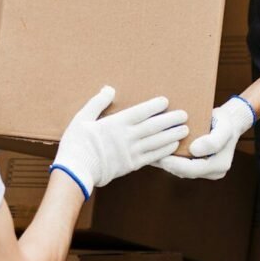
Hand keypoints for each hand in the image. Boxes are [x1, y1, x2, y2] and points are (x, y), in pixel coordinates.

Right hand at [51, 86, 188, 197]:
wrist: (75, 171)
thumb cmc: (76, 144)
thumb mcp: (81, 118)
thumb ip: (97, 103)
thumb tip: (109, 89)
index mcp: (115, 123)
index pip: (140, 112)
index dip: (154, 106)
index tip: (166, 101)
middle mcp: (126, 137)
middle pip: (153, 126)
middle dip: (170, 120)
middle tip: (184, 115)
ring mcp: (130, 152)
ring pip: (156, 142)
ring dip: (171, 135)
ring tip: (184, 129)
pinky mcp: (131, 165)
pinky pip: (152, 157)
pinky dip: (164, 151)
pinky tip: (173, 146)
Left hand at [154, 97, 252, 180]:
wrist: (227, 121)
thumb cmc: (225, 123)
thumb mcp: (224, 127)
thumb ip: (213, 140)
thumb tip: (195, 151)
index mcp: (219, 166)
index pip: (194, 169)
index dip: (177, 165)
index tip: (163, 157)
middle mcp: (211, 172)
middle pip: (185, 172)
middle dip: (167, 164)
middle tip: (150, 156)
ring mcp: (203, 170)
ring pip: (180, 170)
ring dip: (165, 162)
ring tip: (149, 154)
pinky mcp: (195, 164)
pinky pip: (180, 165)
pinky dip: (168, 158)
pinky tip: (155, 151)